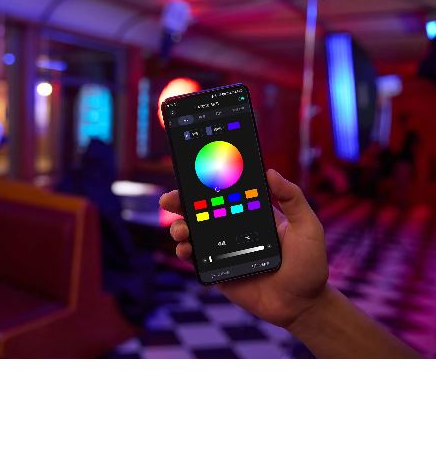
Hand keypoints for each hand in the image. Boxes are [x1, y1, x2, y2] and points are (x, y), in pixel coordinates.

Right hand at [159, 169, 327, 327]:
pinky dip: (185, 252)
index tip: (191, 174)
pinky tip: (185, 249)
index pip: (223, 194)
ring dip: (180, 227)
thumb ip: (293, 198)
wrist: (303, 304)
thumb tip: (271, 172)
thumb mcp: (307, 226)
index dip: (205, 184)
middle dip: (181, 203)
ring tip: (180, 229)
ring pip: (193, 234)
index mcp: (251, 214)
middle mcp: (233, 230)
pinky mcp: (218, 271)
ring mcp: (223, 250)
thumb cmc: (309, 264)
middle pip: (200, 211)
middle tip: (168, 200)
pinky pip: (196, 259)